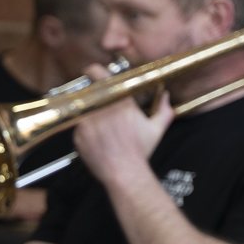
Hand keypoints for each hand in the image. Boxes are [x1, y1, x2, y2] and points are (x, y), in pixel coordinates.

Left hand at [72, 64, 173, 187]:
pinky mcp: (78, 135)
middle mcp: (100, 108)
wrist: (123, 172)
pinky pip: (78, 128)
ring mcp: (86, 121)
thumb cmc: (140, 150)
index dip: (94, 70)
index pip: (99, 74)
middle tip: (97, 100)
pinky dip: (85, 131)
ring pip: (82, 109)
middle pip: (88, 91)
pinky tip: (97, 140)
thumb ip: (163, 109)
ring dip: (89, 114)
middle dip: (92, 93)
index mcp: (118, 101)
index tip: (92, 71)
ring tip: (101, 127)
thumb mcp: (156, 129)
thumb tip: (166, 96)